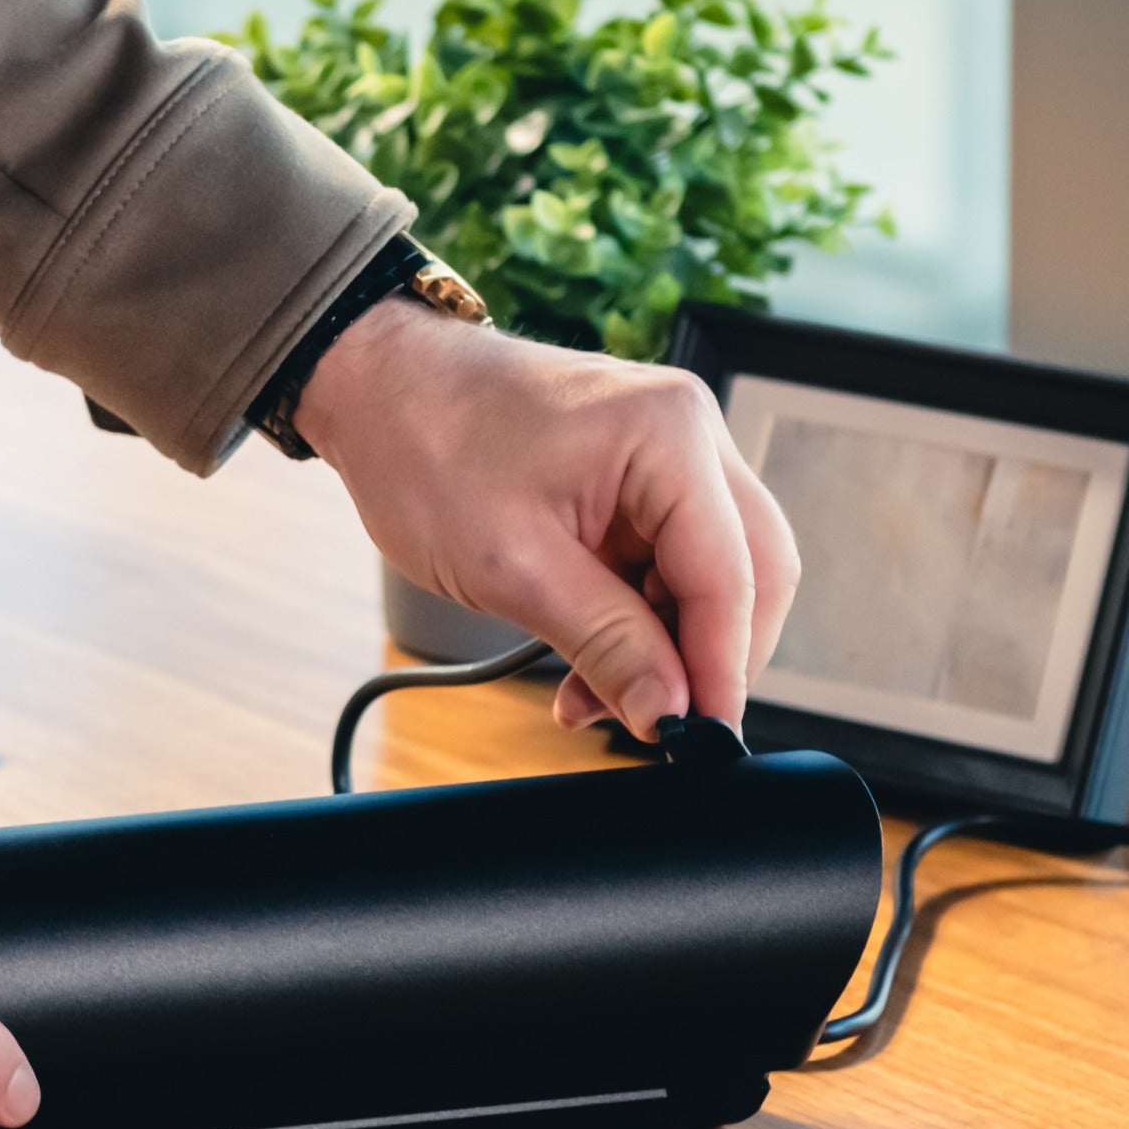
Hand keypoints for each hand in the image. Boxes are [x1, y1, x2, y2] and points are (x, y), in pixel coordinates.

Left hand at [292, 297, 797, 736]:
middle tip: (658, 724)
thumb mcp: (512, 567)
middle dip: (706, 659)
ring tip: (591, 698)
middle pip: (750, 572)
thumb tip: (671, 713)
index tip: (704, 740)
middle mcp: (688, 432)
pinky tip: (591, 663)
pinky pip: (670, 563)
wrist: (378, 388)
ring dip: (666, 648)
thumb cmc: (426, 447)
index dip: (721, 670)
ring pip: (714, 574)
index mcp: (669, 434)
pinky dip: (640, 620)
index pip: (731, 575)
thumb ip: (606, 643)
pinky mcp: (642, 478)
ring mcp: (669, 453)